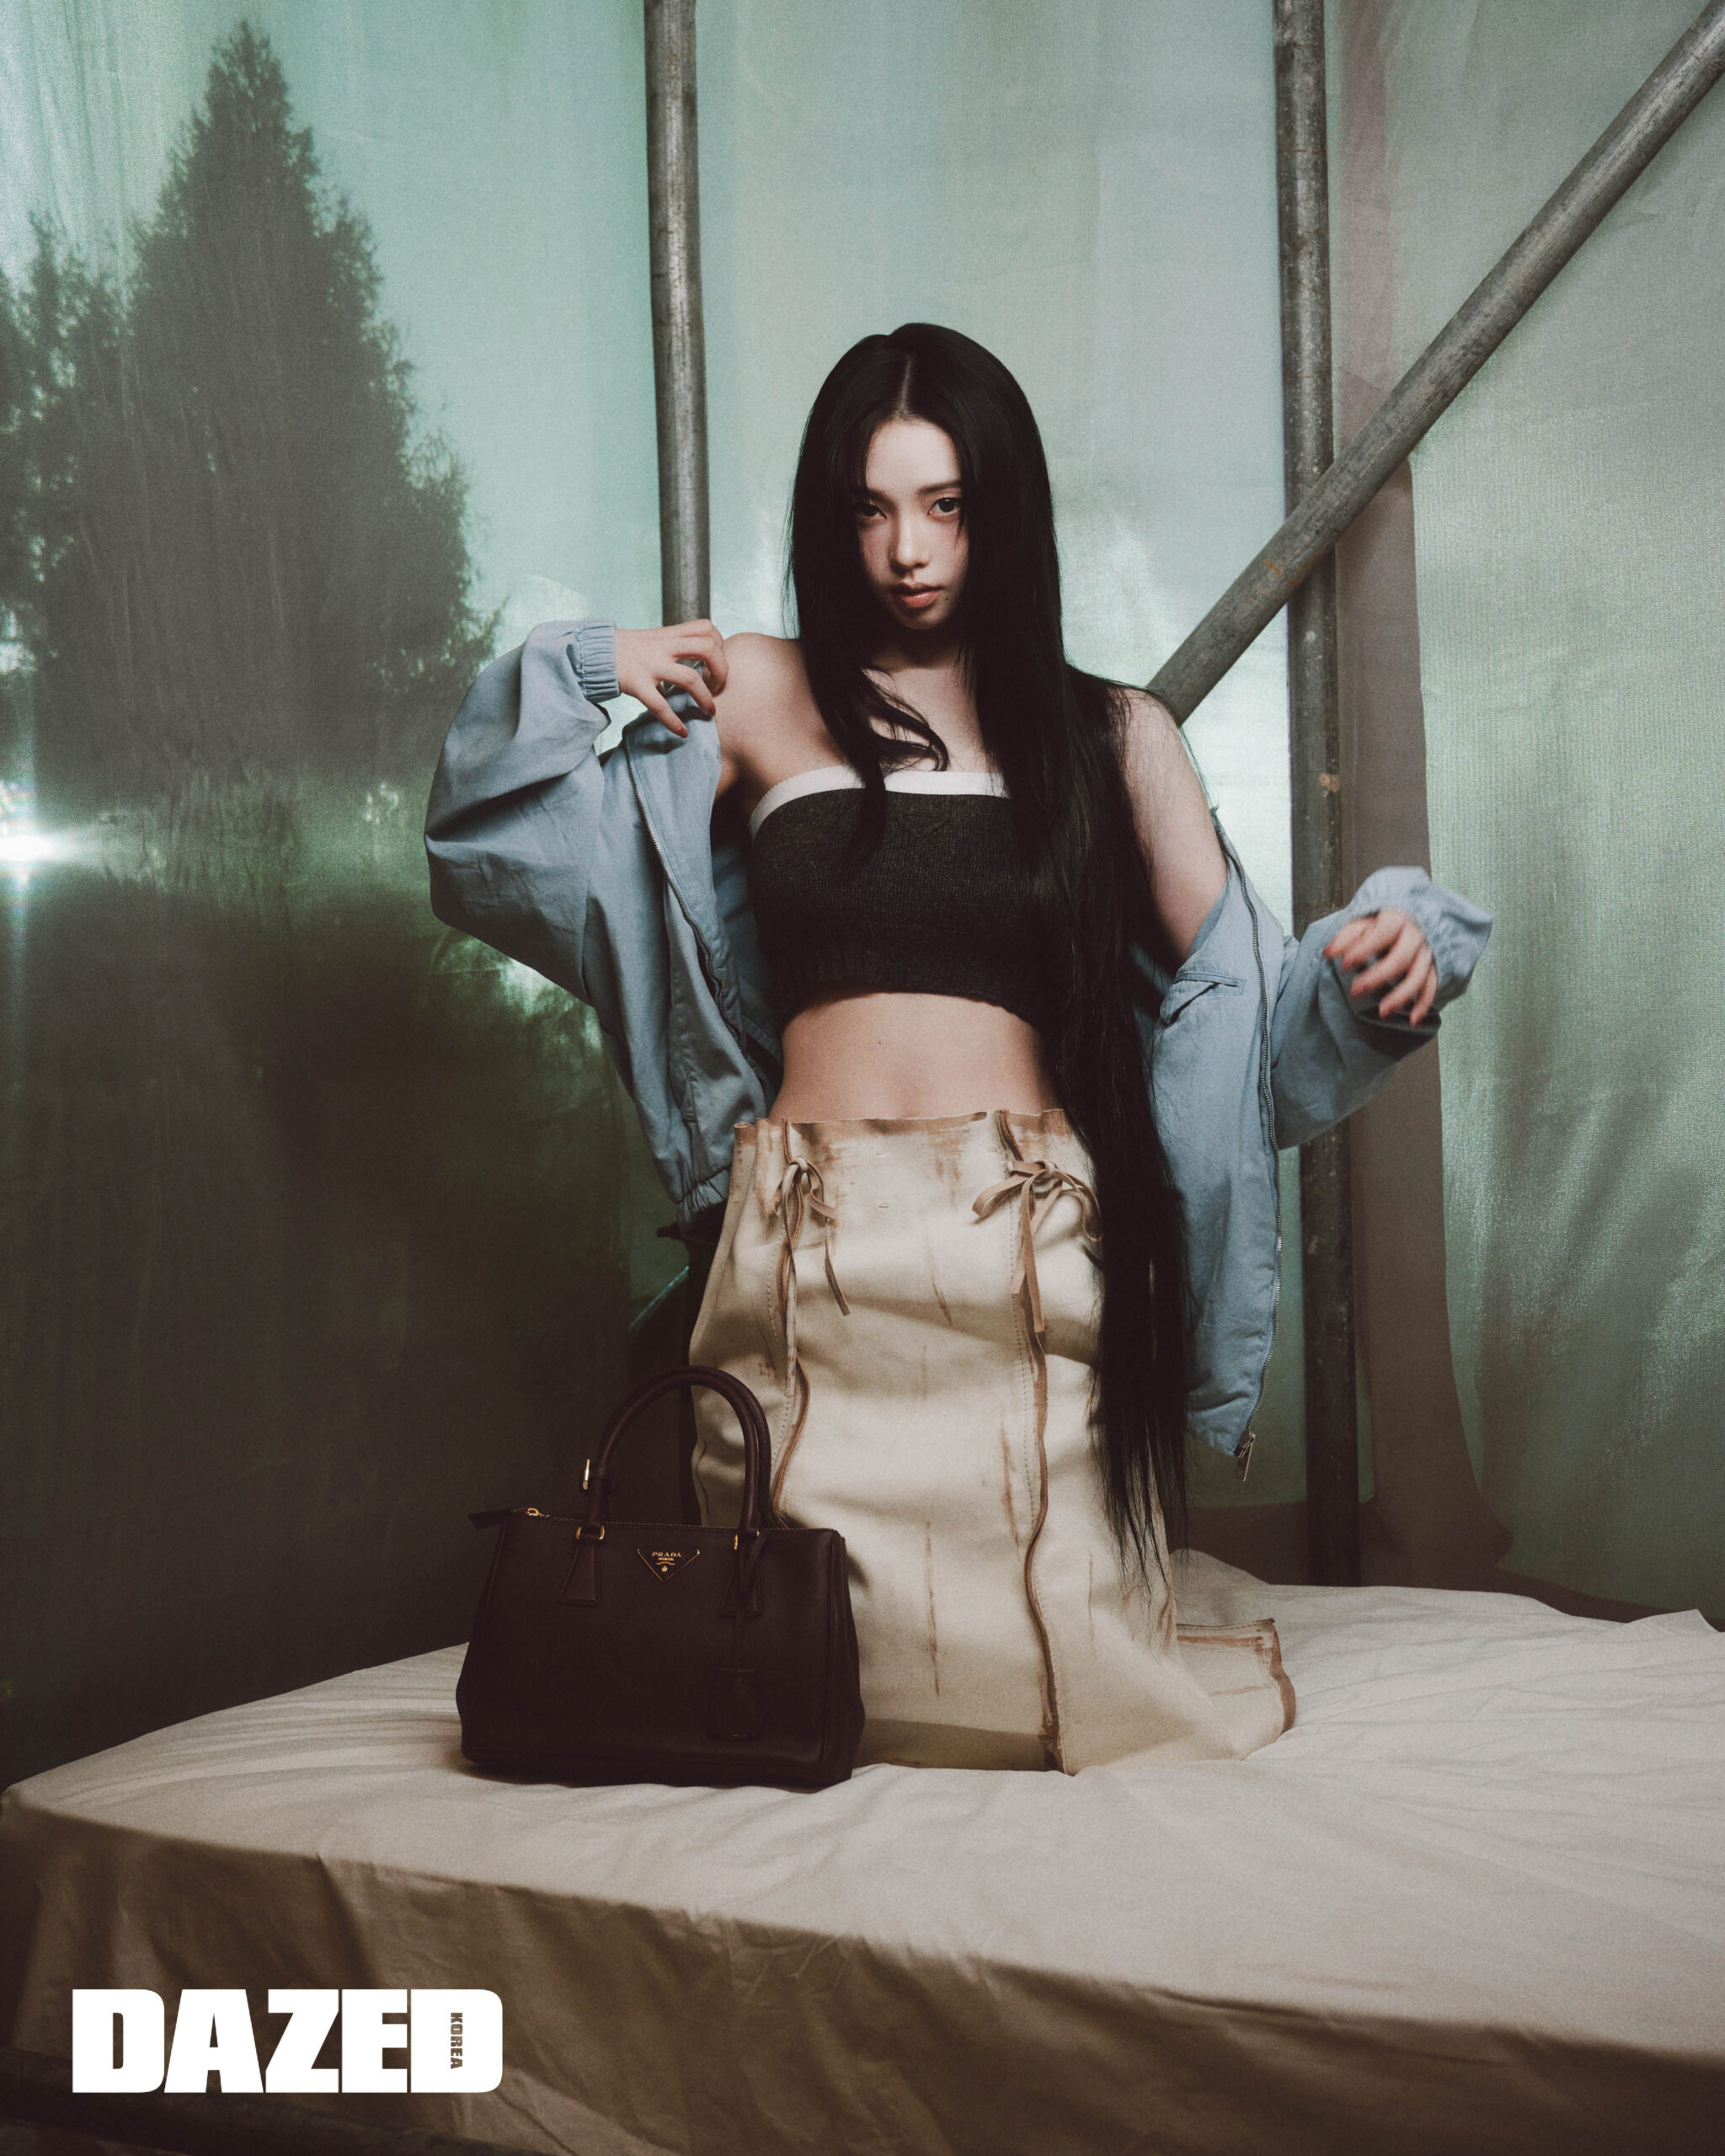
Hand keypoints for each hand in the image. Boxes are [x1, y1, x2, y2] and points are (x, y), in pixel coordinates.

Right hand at [614, 620, 727, 737]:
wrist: (591, 653)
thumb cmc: (624, 650)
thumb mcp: (651, 641)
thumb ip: (672, 648)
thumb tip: (690, 667)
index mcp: (667, 635)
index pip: (706, 628)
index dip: (719, 646)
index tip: (715, 665)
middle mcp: (662, 647)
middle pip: (708, 648)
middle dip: (721, 670)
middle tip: (718, 688)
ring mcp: (650, 664)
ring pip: (690, 678)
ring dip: (705, 698)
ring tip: (709, 712)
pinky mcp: (636, 683)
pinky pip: (659, 704)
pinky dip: (673, 721)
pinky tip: (681, 732)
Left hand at [1323, 908, 1437, 1024]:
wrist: (1409, 923)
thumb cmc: (1380, 926)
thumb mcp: (1362, 924)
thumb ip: (1345, 937)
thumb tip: (1328, 953)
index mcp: (1397, 920)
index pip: (1383, 933)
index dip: (1364, 948)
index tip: (1344, 964)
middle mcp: (1415, 937)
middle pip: (1401, 958)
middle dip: (1378, 976)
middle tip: (1355, 991)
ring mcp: (1426, 954)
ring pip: (1419, 976)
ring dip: (1401, 996)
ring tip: (1382, 1012)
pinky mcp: (1432, 969)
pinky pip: (1431, 988)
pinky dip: (1423, 1005)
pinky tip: (1412, 1021)